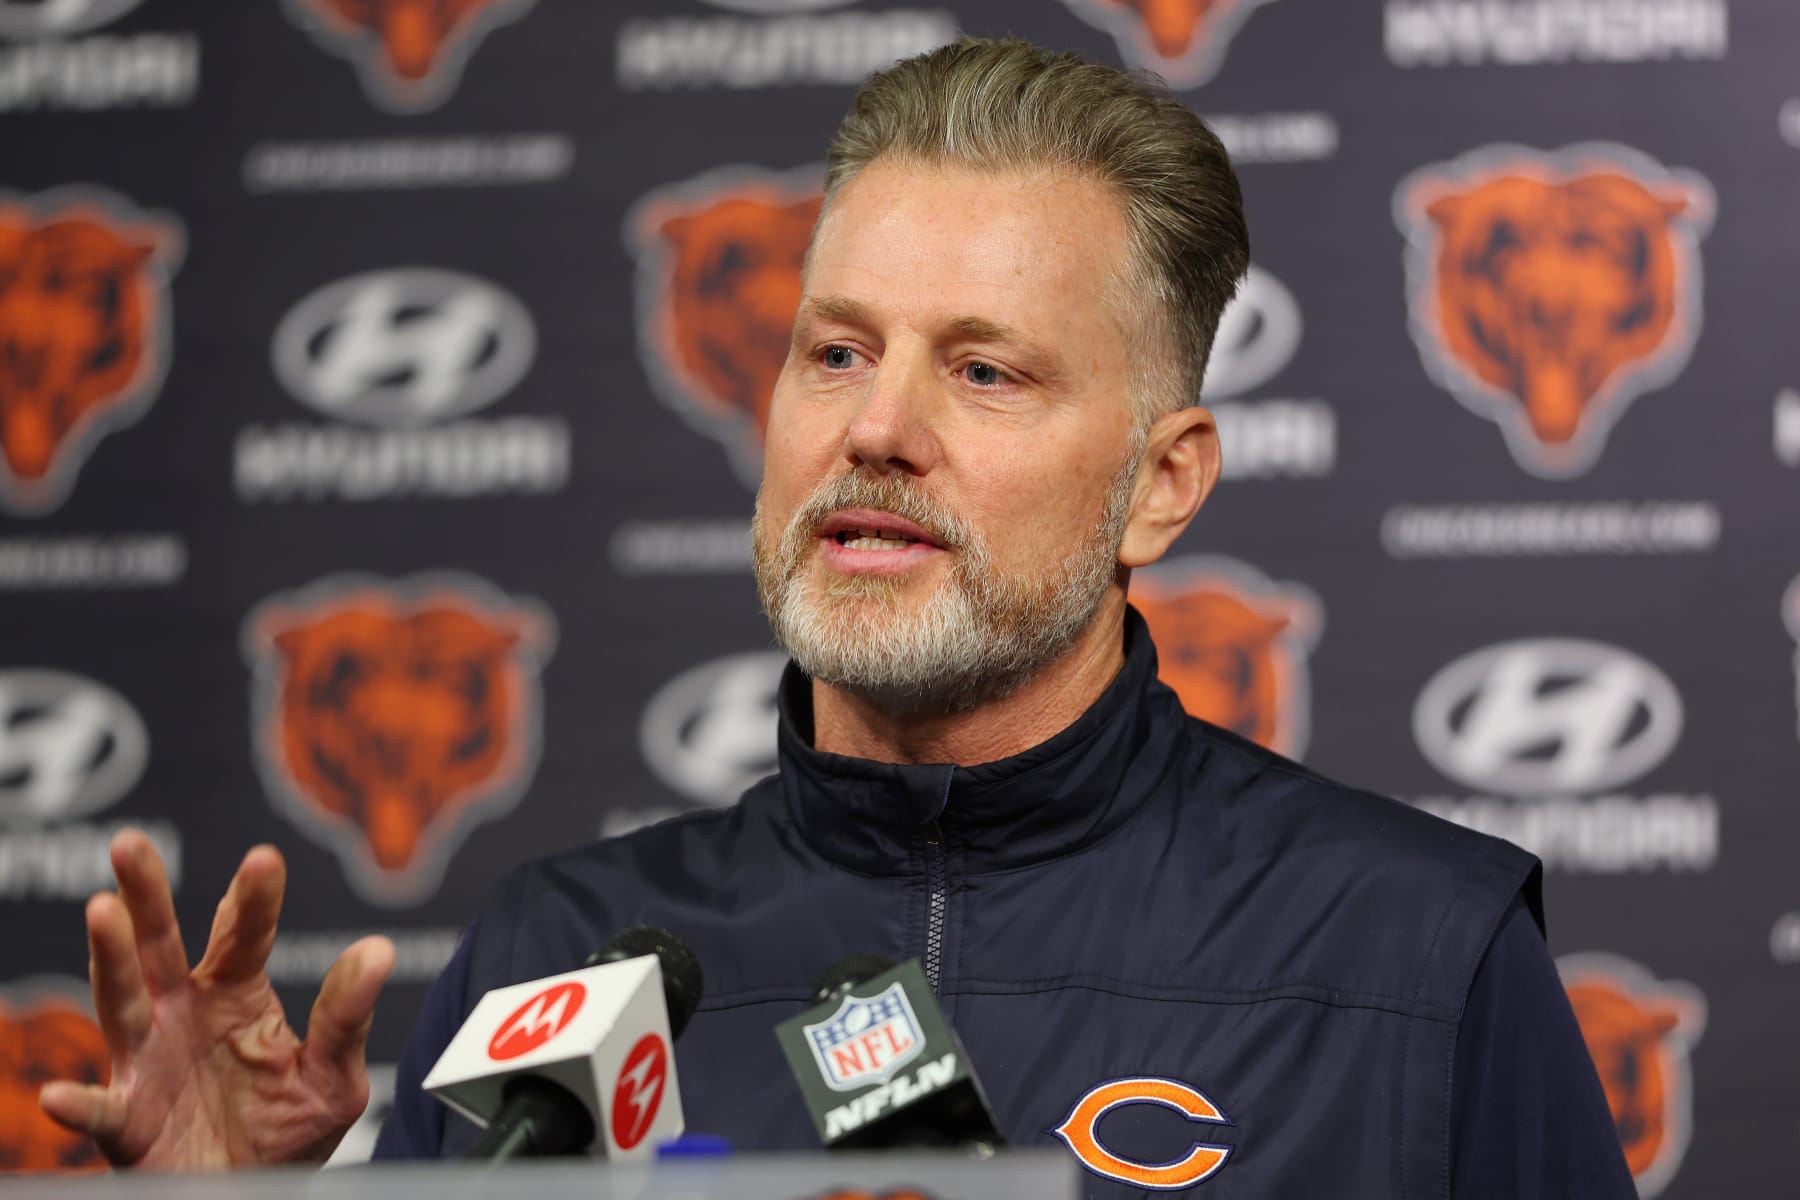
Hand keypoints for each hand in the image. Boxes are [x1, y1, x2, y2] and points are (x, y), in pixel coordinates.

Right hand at [38, 829, 395, 1168]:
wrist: (252, 1197)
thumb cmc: (288, 1130)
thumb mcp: (333, 1075)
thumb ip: (347, 1017)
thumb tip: (378, 951)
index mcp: (235, 994)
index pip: (242, 935)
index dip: (252, 899)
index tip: (264, 859)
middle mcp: (182, 1014)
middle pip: (160, 945)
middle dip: (146, 895)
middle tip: (132, 844)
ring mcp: (148, 1061)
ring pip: (123, 1001)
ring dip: (110, 958)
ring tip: (102, 911)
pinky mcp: (128, 1121)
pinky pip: (100, 1111)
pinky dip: (80, 1104)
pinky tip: (60, 1097)